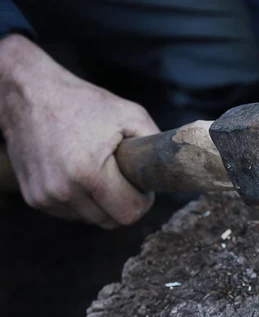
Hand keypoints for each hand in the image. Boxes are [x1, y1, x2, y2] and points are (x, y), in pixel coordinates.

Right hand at [0, 35, 159, 228]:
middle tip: (123, 178)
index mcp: (89, 173)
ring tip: (100, 173)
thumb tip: (172, 165)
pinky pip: (71, 214)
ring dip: (101, 204)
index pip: (129, 213)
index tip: (141, 185)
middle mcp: (63, 190)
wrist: (29, 95)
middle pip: (111, 221)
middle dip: (123, 203)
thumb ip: (154, 142)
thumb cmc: (82, 103)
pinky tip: (80, 175)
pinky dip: (81, 201)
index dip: (142, 200)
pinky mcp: (34, 199)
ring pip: (91, 220)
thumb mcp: (130, 114)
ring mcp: (46, 197)